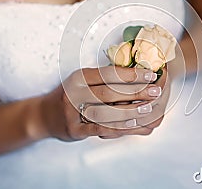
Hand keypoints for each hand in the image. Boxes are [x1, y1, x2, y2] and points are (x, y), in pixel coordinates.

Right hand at [41, 66, 169, 140]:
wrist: (46, 116)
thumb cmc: (71, 95)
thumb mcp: (82, 81)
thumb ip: (104, 78)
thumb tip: (136, 73)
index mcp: (79, 77)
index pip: (109, 74)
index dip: (131, 74)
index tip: (150, 74)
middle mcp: (75, 93)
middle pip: (110, 92)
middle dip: (136, 92)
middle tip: (155, 91)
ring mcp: (73, 112)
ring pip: (107, 112)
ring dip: (131, 111)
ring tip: (149, 108)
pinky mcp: (75, 130)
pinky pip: (99, 129)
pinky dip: (118, 127)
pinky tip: (133, 123)